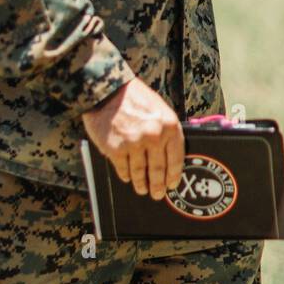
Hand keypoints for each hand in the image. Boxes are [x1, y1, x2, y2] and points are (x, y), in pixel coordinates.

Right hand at [82, 78, 184, 199]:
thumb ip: (166, 130)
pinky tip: (127, 177)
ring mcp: (134, 144)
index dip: (174, 175)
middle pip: (158, 170)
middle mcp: (154, 136)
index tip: (172, 184)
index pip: (176, 159)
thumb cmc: (135, 97)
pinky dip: (126, 175)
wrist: (107, 90)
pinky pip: (124, 169)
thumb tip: (170, 156)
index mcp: (169, 125)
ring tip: (142, 189)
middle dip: (158, 185)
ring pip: (140, 172)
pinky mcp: (116, 150)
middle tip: (157, 194)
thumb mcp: (159, 109)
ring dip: (142, 184)